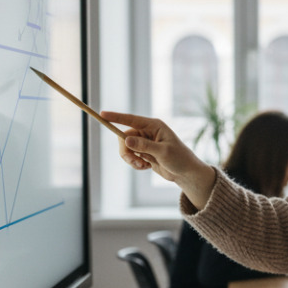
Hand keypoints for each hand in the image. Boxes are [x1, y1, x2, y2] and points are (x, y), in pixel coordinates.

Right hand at [100, 110, 215, 206]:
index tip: (102, 114)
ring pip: (126, 148)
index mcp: (154, 125)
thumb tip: (126, 140)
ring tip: (143, 165)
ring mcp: (145, 142)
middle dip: (126, 150)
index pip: (131, 120)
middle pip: (124, 137)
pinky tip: (146, 167)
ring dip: (130, 159)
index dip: (116, 117)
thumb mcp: (162, 152)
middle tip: (133, 161)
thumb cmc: (179, 159)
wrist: (185, 173)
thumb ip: (144, 146)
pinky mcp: (143, 152)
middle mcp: (148, 131)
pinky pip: (130, 156)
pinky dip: (134, 163)